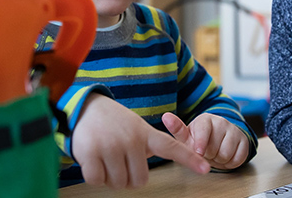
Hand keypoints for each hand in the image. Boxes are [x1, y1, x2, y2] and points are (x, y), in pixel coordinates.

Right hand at [72, 94, 209, 188]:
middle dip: (127, 177)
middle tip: (119, 160)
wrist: (84, 107)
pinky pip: (97, 181)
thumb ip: (148, 146)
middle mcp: (131, 140)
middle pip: (139, 181)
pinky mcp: (91, 153)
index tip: (206, 168)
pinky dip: (94, 176)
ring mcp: (111, 146)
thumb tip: (153, 170)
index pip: (172, 148)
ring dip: (111, 177)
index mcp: (145, 134)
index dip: (189, 159)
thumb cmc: (114, 122)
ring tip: (106, 157)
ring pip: (118, 183)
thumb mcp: (136, 128)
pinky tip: (93, 159)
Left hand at [162, 112, 249, 169]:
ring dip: (219, 160)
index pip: (203, 131)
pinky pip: (237, 158)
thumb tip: (166, 116)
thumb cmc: (199, 139)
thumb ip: (177, 129)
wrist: (219, 139)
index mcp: (205, 119)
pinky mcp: (244, 140)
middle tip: (207, 152)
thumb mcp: (186, 136)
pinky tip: (225, 156)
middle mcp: (221, 121)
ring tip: (215, 154)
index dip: (201, 144)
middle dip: (208, 155)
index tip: (199, 152)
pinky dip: (230, 163)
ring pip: (226, 154)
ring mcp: (234, 130)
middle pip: (214, 148)